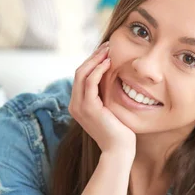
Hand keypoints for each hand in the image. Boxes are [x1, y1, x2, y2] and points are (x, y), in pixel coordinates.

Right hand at [69, 41, 135, 155]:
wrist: (119, 150)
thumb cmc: (119, 131)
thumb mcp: (110, 108)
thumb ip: (106, 95)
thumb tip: (113, 77)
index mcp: (78, 104)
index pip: (81, 76)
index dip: (92, 61)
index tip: (106, 51)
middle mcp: (75, 104)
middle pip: (79, 71)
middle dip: (93, 56)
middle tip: (108, 45)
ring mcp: (79, 106)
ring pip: (82, 73)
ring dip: (95, 59)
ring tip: (109, 49)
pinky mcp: (88, 107)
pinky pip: (90, 82)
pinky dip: (98, 70)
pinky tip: (109, 62)